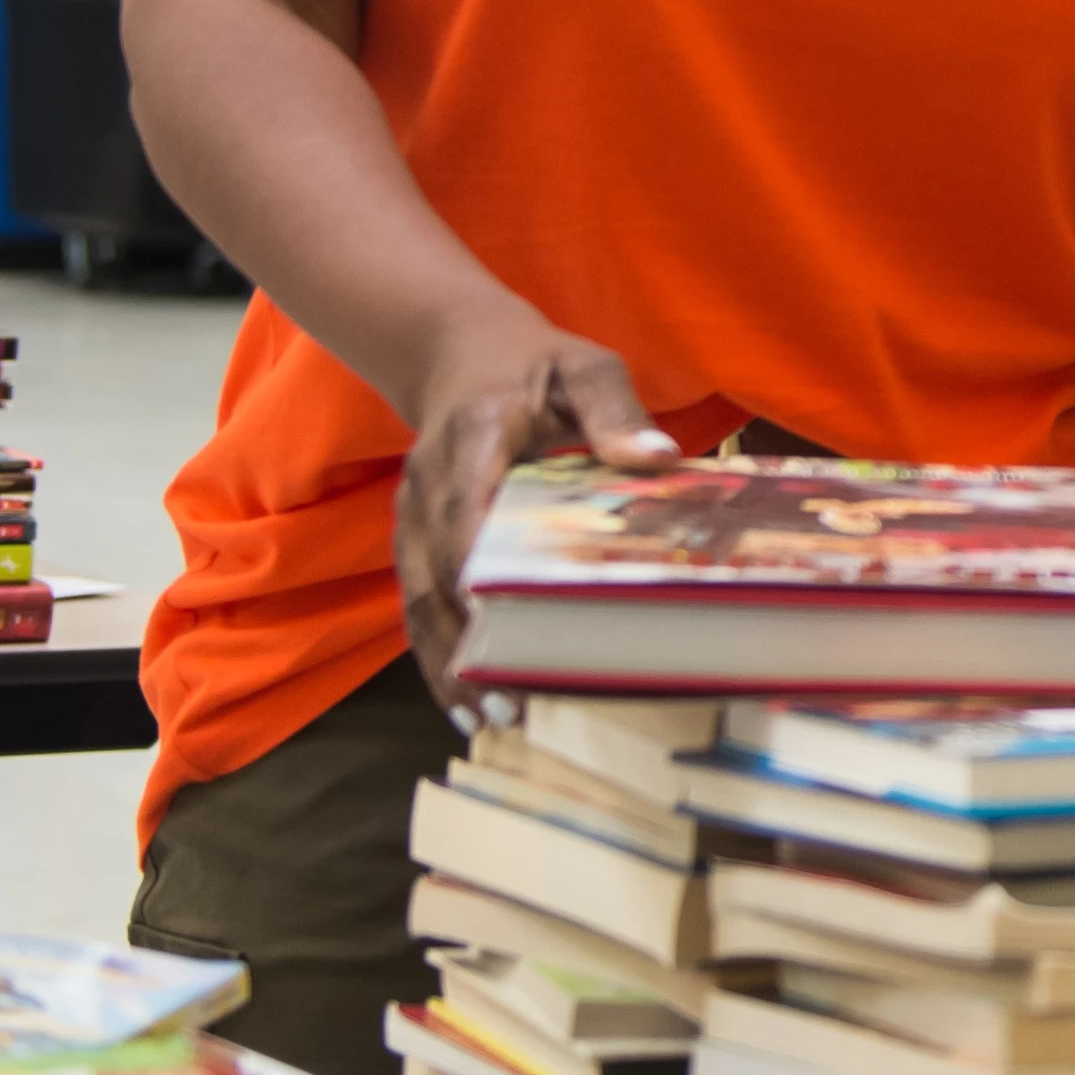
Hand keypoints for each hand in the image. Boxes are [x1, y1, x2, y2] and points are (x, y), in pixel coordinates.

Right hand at [388, 314, 679, 705]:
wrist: (460, 352)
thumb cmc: (537, 365)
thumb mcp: (585, 367)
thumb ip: (615, 409)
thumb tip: (659, 458)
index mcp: (472, 440)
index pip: (466, 512)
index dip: (476, 571)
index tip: (501, 626)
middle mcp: (429, 486)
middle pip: (435, 576)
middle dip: (466, 644)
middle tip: (509, 706)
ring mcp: (414, 518)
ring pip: (419, 601)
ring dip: (447, 665)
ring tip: (488, 723)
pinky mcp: (416, 540)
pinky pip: (419, 603)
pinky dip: (438, 654)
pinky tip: (464, 702)